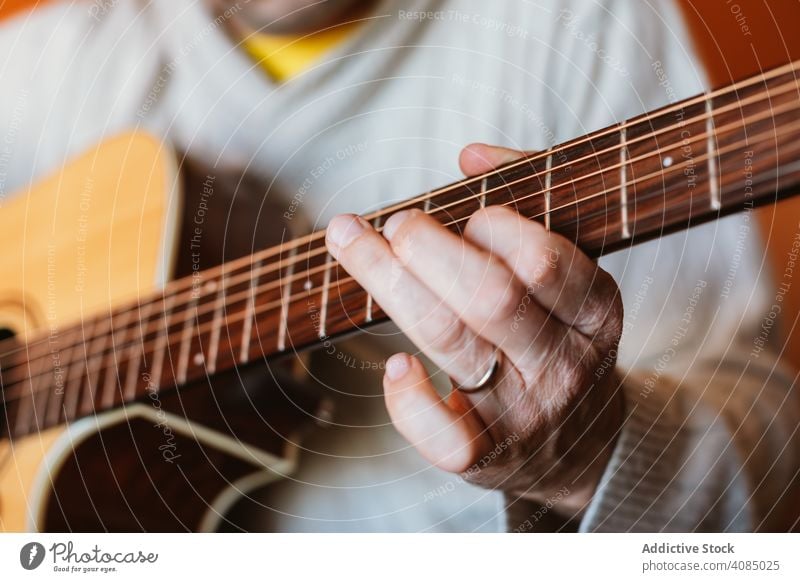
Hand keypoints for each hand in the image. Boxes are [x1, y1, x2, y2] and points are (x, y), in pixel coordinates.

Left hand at [325, 143, 624, 512]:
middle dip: (429, 251)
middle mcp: (563, 363)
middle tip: (395, 223)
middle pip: (489, 300)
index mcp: (594, 311)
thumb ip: (531, 202)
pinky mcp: (488, 456)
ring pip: (451, 344)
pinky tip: (394, 366)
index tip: (466, 215)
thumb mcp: (572, 271)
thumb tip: (470, 155)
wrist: (581, 442)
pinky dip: (409, 402)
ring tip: (352, 242)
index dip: (495, 229)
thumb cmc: (559, 335)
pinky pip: (445, 438)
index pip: (544, 263)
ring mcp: (525, 413)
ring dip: (391, 285)